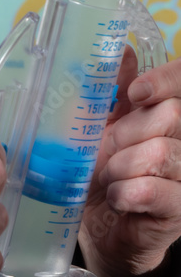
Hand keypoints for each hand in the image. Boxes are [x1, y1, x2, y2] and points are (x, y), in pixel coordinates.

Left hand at [79, 52, 180, 276]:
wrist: (104, 227)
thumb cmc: (107, 171)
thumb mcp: (104, 126)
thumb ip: (114, 91)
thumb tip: (122, 49)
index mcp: (170, 116)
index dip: (166, 80)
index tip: (135, 93)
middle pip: (171, 115)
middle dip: (126, 132)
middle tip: (107, 152)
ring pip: (161, 152)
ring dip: (120, 166)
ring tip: (108, 179)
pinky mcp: (180, 212)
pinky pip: (151, 190)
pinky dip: (123, 193)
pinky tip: (116, 199)